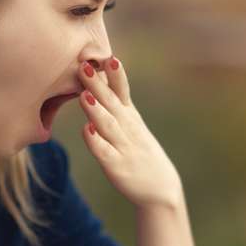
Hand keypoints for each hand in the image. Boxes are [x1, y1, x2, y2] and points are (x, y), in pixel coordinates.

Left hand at [77, 56, 182, 208]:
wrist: (161, 190)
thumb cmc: (141, 153)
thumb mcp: (132, 125)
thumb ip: (116, 105)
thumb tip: (98, 80)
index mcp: (130, 117)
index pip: (123, 92)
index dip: (116, 75)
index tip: (108, 56)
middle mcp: (128, 129)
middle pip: (112, 104)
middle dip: (98, 85)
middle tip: (85, 66)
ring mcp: (123, 148)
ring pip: (108, 126)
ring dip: (96, 110)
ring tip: (84, 95)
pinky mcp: (117, 167)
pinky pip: (105, 153)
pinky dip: (96, 141)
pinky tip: (86, 130)